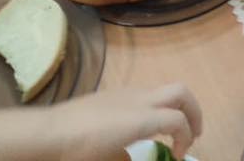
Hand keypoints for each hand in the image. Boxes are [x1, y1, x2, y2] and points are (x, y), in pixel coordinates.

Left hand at [47, 84, 202, 160]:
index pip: (179, 121)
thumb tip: (136, 157)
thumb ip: (130, 158)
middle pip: (181, 92)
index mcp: (142, 118)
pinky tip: (143, 126)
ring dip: (175, 108)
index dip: (186, 139)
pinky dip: (156, 107)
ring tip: (170, 131)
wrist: (49, 133)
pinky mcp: (114, 94)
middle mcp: (139, 99)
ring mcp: (126, 93)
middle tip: (192, 134)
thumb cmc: (80, 150)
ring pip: (163, 90)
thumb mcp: (109, 160)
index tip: (178, 157)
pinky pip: (146, 94)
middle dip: (193, 111)